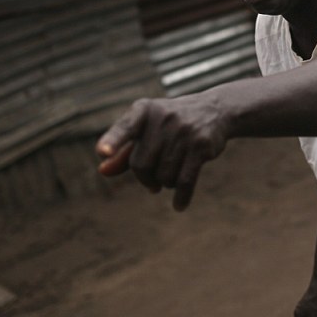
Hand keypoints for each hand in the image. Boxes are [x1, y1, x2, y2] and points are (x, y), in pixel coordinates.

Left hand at [95, 96, 229, 209]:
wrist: (215, 110)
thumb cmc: (171, 123)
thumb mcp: (147, 130)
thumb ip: (125, 151)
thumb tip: (103, 171)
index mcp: (144, 110)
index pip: (124, 128)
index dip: (113, 141)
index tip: (102, 152)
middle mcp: (163, 118)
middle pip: (141, 164)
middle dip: (146, 178)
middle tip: (152, 179)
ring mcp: (184, 131)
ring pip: (163, 176)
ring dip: (165, 182)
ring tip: (170, 174)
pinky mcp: (201, 145)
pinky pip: (185, 180)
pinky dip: (181, 196)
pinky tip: (179, 206)